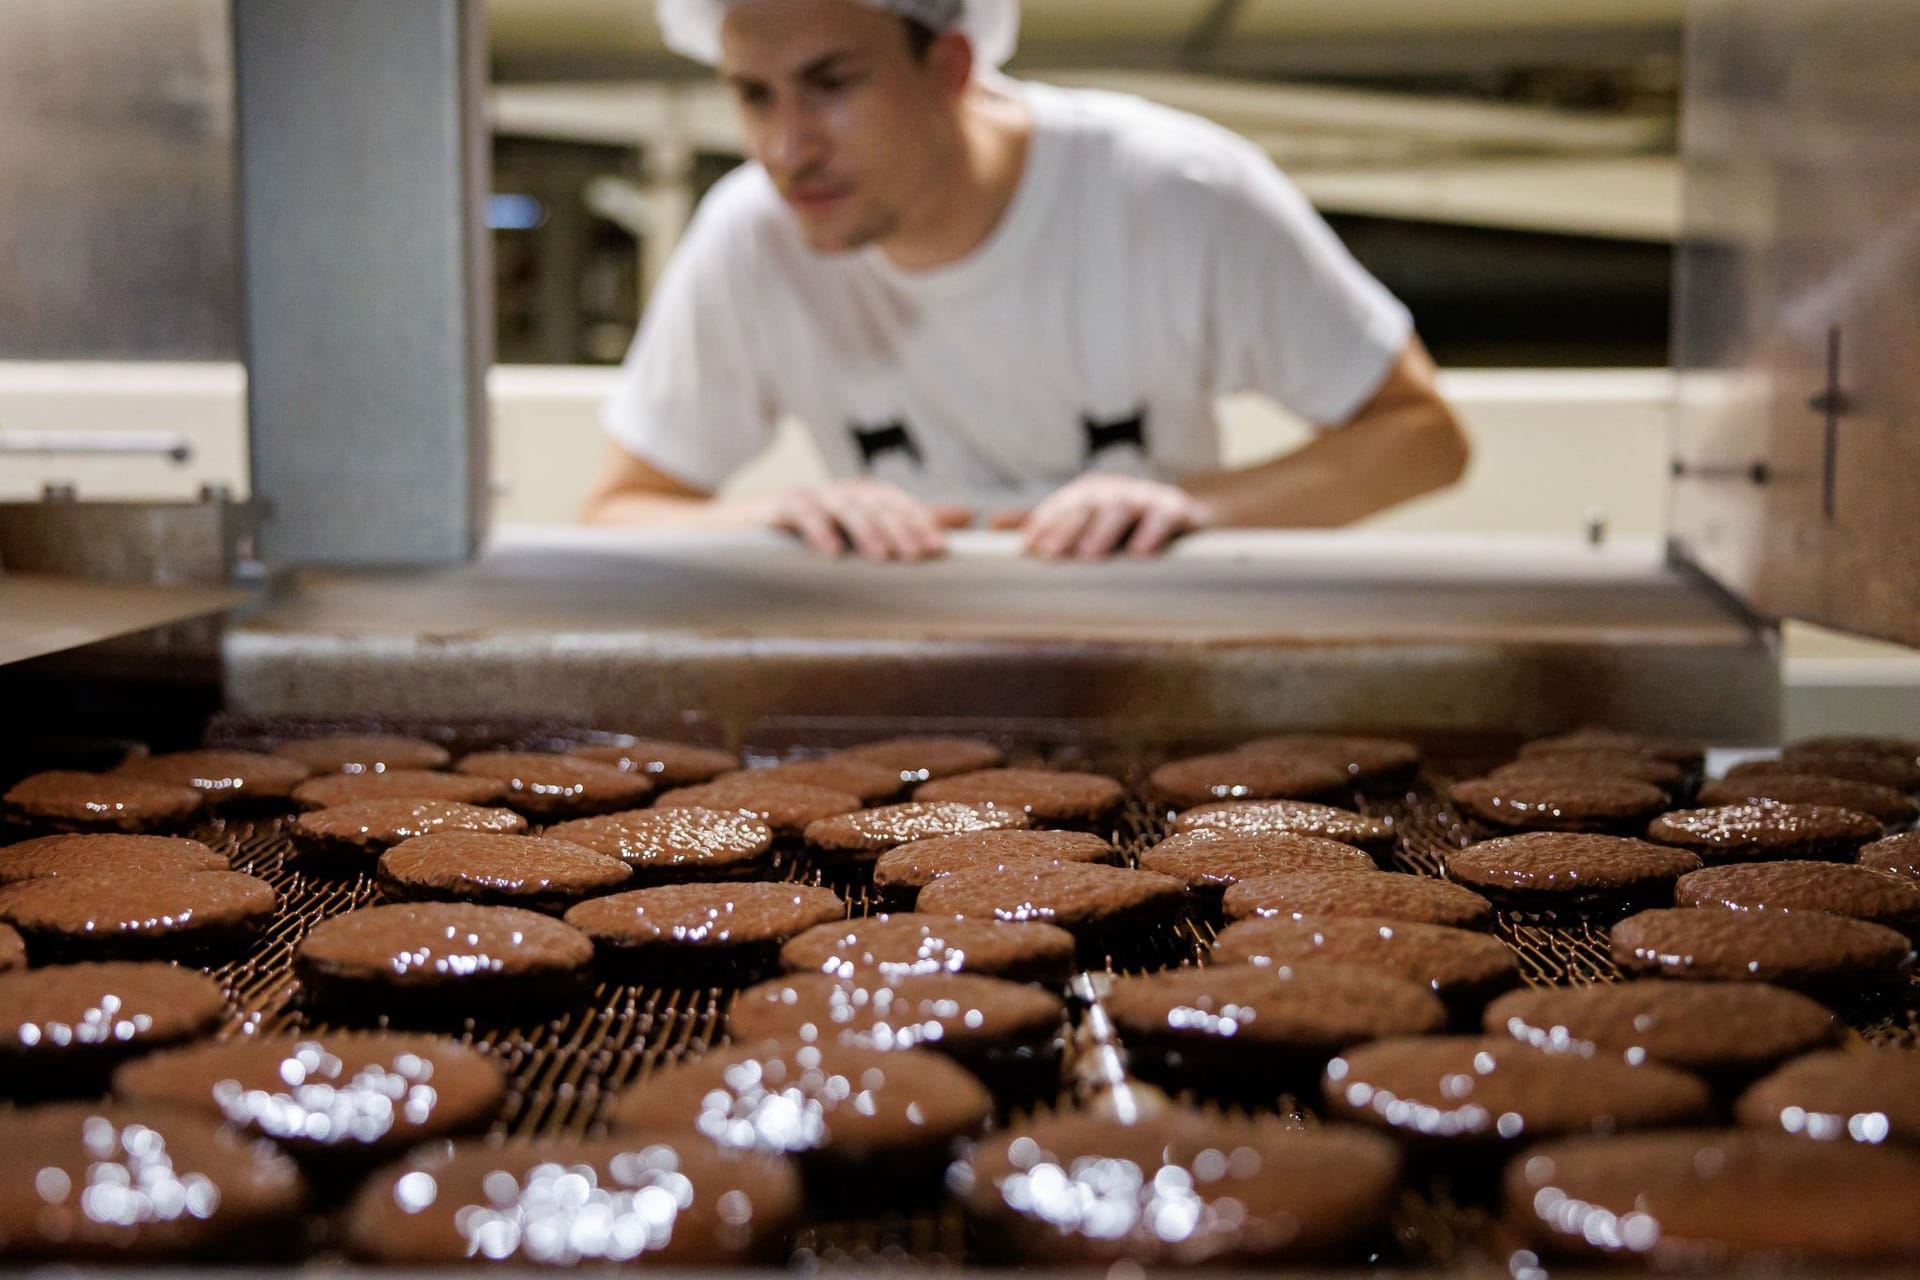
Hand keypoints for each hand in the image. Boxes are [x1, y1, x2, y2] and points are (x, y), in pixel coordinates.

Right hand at [763, 479, 971, 560]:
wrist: (730, 539)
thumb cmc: (799, 546)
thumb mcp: (850, 541)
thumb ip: (899, 530)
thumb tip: (960, 522)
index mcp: (855, 499)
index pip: (894, 502)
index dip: (919, 520)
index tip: (940, 548)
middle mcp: (834, 493)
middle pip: (874, 502)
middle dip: (901, 527)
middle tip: (920, 555)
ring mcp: (805, 498)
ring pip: (843, 506)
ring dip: (866, 530)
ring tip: (882, 557)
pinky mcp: (773, 510)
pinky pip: (799, 514)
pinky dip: (817, 530)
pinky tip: (831, 553)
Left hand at [995, 475, 1211, 558]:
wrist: (1185, 518)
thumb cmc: (1123, 528)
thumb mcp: (1084, 524)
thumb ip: (1044, 524)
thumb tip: (991, 522)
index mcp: (1087, 495)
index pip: (1060, 507)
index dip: (1043, 524)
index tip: (1027, 548)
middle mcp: (1113, 491)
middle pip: (1086, 505)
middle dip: (1066, 527)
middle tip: (1050, 554)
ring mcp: (1145, 497)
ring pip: (1121, 508)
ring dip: (1103, 531)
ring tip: (1089, 555)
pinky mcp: (1177, 508)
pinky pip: (1164, 516)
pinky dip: (1153, 532)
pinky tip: (1142, 553)